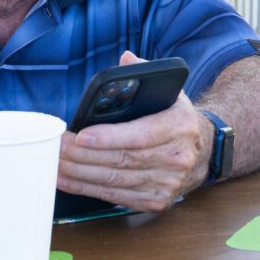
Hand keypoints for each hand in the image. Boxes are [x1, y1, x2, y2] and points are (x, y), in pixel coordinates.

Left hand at [56, 51, 209, 211]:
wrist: (204, 152)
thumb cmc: (176, 118)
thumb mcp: (171, 92)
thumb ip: (146, 73)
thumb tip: (126, 58)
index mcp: (179, 126)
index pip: (141, 135)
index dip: (110, 137)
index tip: (82, 135)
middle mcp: (176, 158)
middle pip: (123, 160)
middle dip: (84, 155)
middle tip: (57, 145)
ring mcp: (168, 183)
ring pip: (116, 180)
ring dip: (80, 173)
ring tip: (54, 161)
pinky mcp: (157, 201)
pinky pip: (116, 196)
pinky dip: (87, 189)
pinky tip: (66, 180)